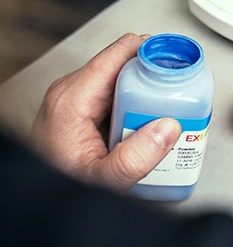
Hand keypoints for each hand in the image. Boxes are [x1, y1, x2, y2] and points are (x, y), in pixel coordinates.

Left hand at [30, 33, 181, 190]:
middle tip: (177, 102)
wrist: (39, 195)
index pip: (122, 51)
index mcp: (73, 98)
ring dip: (149, 95)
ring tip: (165, 118)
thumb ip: (134, 159)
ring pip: (125, 79)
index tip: (180, 65)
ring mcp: (79, 96)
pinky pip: (119, 93)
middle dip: (157, 80)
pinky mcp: (85, 106)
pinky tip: (147, 127)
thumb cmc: (57, 184)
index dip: (155, 52)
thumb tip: (169, 128)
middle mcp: (73, 90)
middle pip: (128, 64)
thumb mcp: (100, 180)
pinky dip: (138, 105)